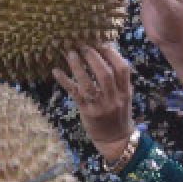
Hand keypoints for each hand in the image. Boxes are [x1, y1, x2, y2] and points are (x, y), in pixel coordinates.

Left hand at [53, 44, 134, 163]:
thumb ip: (120, 79)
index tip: (101, 42)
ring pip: (89, 83)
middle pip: (105, 73)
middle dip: (94, 57)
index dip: (112, 53)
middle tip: (83, 45)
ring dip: (78, 66)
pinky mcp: (87, 112)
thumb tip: (110, 52)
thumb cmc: (118, 114)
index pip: (122, 69)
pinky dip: (65, 81)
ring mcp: (100, 106)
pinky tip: (56, 71)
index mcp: (125, 92)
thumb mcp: (125, 96)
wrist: (115, 139)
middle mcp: (114, 98)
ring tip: (71, 53)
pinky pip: (75, 94)